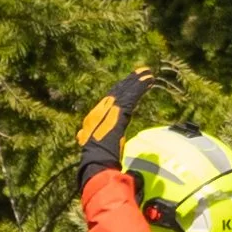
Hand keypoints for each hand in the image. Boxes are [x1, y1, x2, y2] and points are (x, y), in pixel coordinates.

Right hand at [77, 67, 154, 184]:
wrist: (96, 160)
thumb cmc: (96, 159)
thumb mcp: (92, 146)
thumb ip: (91, 139)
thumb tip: (82, 136)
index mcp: (96, 117)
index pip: (110, 100)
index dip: (120, 90)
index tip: (129, 84)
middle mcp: (102, 109)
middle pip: (118, 91)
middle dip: (130, 81)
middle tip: (142, 71)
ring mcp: (110, 109)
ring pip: (126, 91)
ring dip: (137, 81)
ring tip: (148, 73)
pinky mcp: (119, 112)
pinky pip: (132, 96)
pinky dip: (140, 87)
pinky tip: (149, 79)